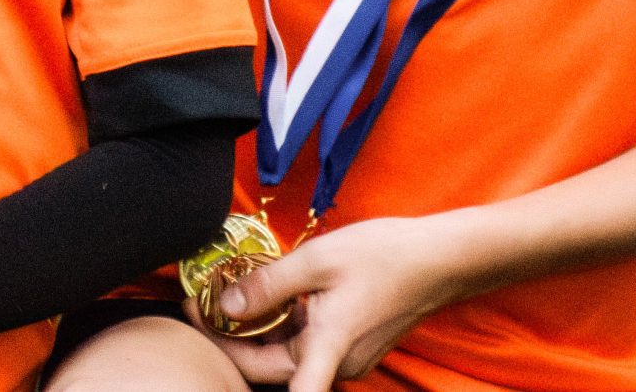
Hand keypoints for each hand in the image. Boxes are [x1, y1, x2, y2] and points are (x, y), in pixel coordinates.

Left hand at [215, 215, 469, 391]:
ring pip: (283, 355)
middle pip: (265, 366)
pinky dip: (279, 324)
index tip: (196, 323)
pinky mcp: (349, 344)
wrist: (439, 257)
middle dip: (228, 338)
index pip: (275, 384)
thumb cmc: (385, 256)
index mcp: (326, 350)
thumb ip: (268, 284)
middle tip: (199, 301)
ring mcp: (344, 357)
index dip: (226, 358)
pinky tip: (264, 295)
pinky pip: (303, 344)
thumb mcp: (317, 259)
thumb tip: (228, 306)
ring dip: (253, 331)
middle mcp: (336, 365)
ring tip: (223, 293)